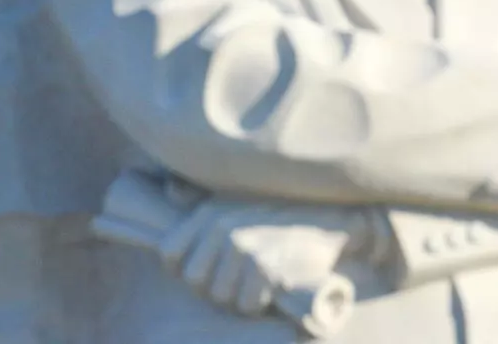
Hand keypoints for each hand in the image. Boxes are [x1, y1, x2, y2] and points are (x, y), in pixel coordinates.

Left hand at [157, 198, 377, 316]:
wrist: (327, 219)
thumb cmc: (277, 210)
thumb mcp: (236, 193)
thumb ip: (200, 195)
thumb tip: (170, 191)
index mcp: (210, 212)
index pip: (171, 252)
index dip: (182, 268)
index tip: (204, 269)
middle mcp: (222, 229)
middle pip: (195, 281)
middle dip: (212, 286)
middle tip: (235, 279)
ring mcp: (244, 249)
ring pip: (221, 296)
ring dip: (237, 297)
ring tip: (253, 283)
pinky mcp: (266, 269)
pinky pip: (246, 305)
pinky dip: (257, 304)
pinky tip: (267, 290)